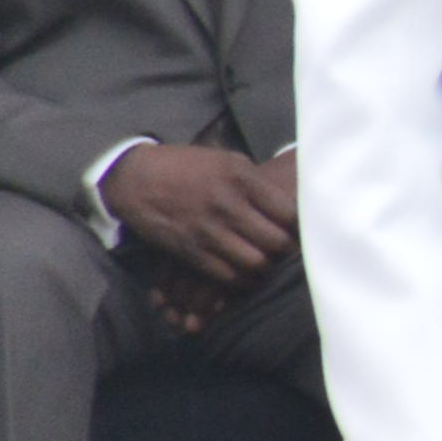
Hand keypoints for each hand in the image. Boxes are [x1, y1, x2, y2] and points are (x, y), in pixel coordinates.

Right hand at [101, 139, 297, 284]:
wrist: (135, 178)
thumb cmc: (187, 167)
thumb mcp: (227, 161)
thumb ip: (258, 183)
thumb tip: (292, 205)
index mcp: (241, 178)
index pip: (289, 213)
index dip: (302, 227)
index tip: (306, 232)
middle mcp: (228, 205)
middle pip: (276, 242)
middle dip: (288, 251)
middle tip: (291, 253)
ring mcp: (209, 230)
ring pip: (256, 263)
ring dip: (267, 268)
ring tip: (270, 264)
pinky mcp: (191, 251)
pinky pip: (228, 276)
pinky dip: (243, 280)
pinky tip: (248, 274)